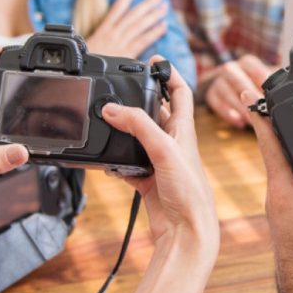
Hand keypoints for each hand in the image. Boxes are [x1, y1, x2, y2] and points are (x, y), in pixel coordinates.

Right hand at [84, 0, 168, 58]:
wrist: (84, 73)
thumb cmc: (86, 61)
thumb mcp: (88, 45)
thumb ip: (100, 37)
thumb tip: (107, 31)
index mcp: (104, 29)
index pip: (117, 7)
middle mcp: (114, 33)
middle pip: (133, 14)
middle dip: (148, 3)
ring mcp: (121, 42)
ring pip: (140, 25)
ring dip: (154, 15)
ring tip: (164, 7)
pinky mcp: (127, 53)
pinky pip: (143, 40)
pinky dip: (154, 32)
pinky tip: (163, 26)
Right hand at [100, 60, 217, 249]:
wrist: (187, 233)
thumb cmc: (190, 192)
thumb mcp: (165, 150)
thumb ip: (139, 126)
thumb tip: (112, 108)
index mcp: (185, 129)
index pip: (180, 92)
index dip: (169, 74)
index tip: (154, 60)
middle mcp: (173, 142)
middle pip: (155, 112)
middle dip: (137, 101)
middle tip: (116, 90)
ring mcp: (160, 162)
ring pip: (138, 138)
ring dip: (122, 131)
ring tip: (102, 122)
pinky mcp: (148, 181)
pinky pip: (127, 164)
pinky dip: (115, 161)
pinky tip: (104, 161)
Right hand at [203, 55, 271, 127]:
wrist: (233, 87)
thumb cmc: (256, 84)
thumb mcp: (267, 81)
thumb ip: (277, 82)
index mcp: (247, 63)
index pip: (254, 69)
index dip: (262, 82)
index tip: (270, 96)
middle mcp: (232, 68)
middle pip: (237, 79)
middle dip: (248, 96)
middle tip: (259, 109)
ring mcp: (219, 80)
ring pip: (224, 91)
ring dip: (238, 106)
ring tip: (251, 120)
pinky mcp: (211, 93)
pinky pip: (215, 102)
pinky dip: (227, 113)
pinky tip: (239, 122)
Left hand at [244, 92, 292, 292]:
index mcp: (283, 188)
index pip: (268, 139)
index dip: (260, 111)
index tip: (249, 86)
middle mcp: (278, 192)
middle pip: (276, 146)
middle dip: (278, 119)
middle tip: (274, 91)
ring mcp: (283, 203)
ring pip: (286, 164)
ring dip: (292, 142)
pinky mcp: (291, 214)